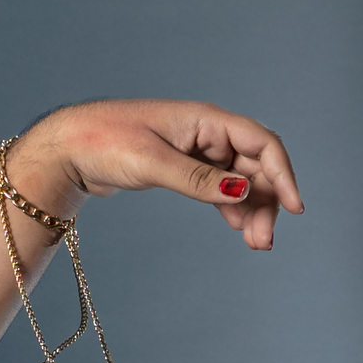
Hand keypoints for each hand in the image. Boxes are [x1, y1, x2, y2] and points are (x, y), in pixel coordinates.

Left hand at [16, 100, 301, 253]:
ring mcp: (195, 151)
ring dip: (251, 208)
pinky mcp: (182, 168)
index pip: (261, 143)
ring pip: (239, 180)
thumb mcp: (152, 162)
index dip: (282, 174)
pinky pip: (219, 188)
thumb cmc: (104, 142)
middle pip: (254, 165)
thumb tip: (240, 191)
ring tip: (255, 243)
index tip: (294, 207)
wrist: (67, 149)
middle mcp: (206, 132)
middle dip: (266, 201)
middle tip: (263, 241)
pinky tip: (237, 227)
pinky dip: (230, 207)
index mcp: (205, 120)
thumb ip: (197, 179)